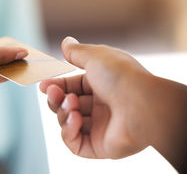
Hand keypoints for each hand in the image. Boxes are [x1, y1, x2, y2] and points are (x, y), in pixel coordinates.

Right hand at [39, 37, 152, 158]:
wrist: (143, 104)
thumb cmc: (121, 76)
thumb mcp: (95, 56)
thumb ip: (76, 51)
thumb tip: (66, 42)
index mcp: (100, 85)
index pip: (71, 86)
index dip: (56, 85)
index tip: (43, 84)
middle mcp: (100, 105)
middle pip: (66, 104)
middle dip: (55, 98)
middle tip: (52, 92)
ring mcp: (100, 126)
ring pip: (67, 122)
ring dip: (62, 112)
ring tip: (71, 105)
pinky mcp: (99, 145)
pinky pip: (74, 142)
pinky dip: (68, 131)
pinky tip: (75, 119)